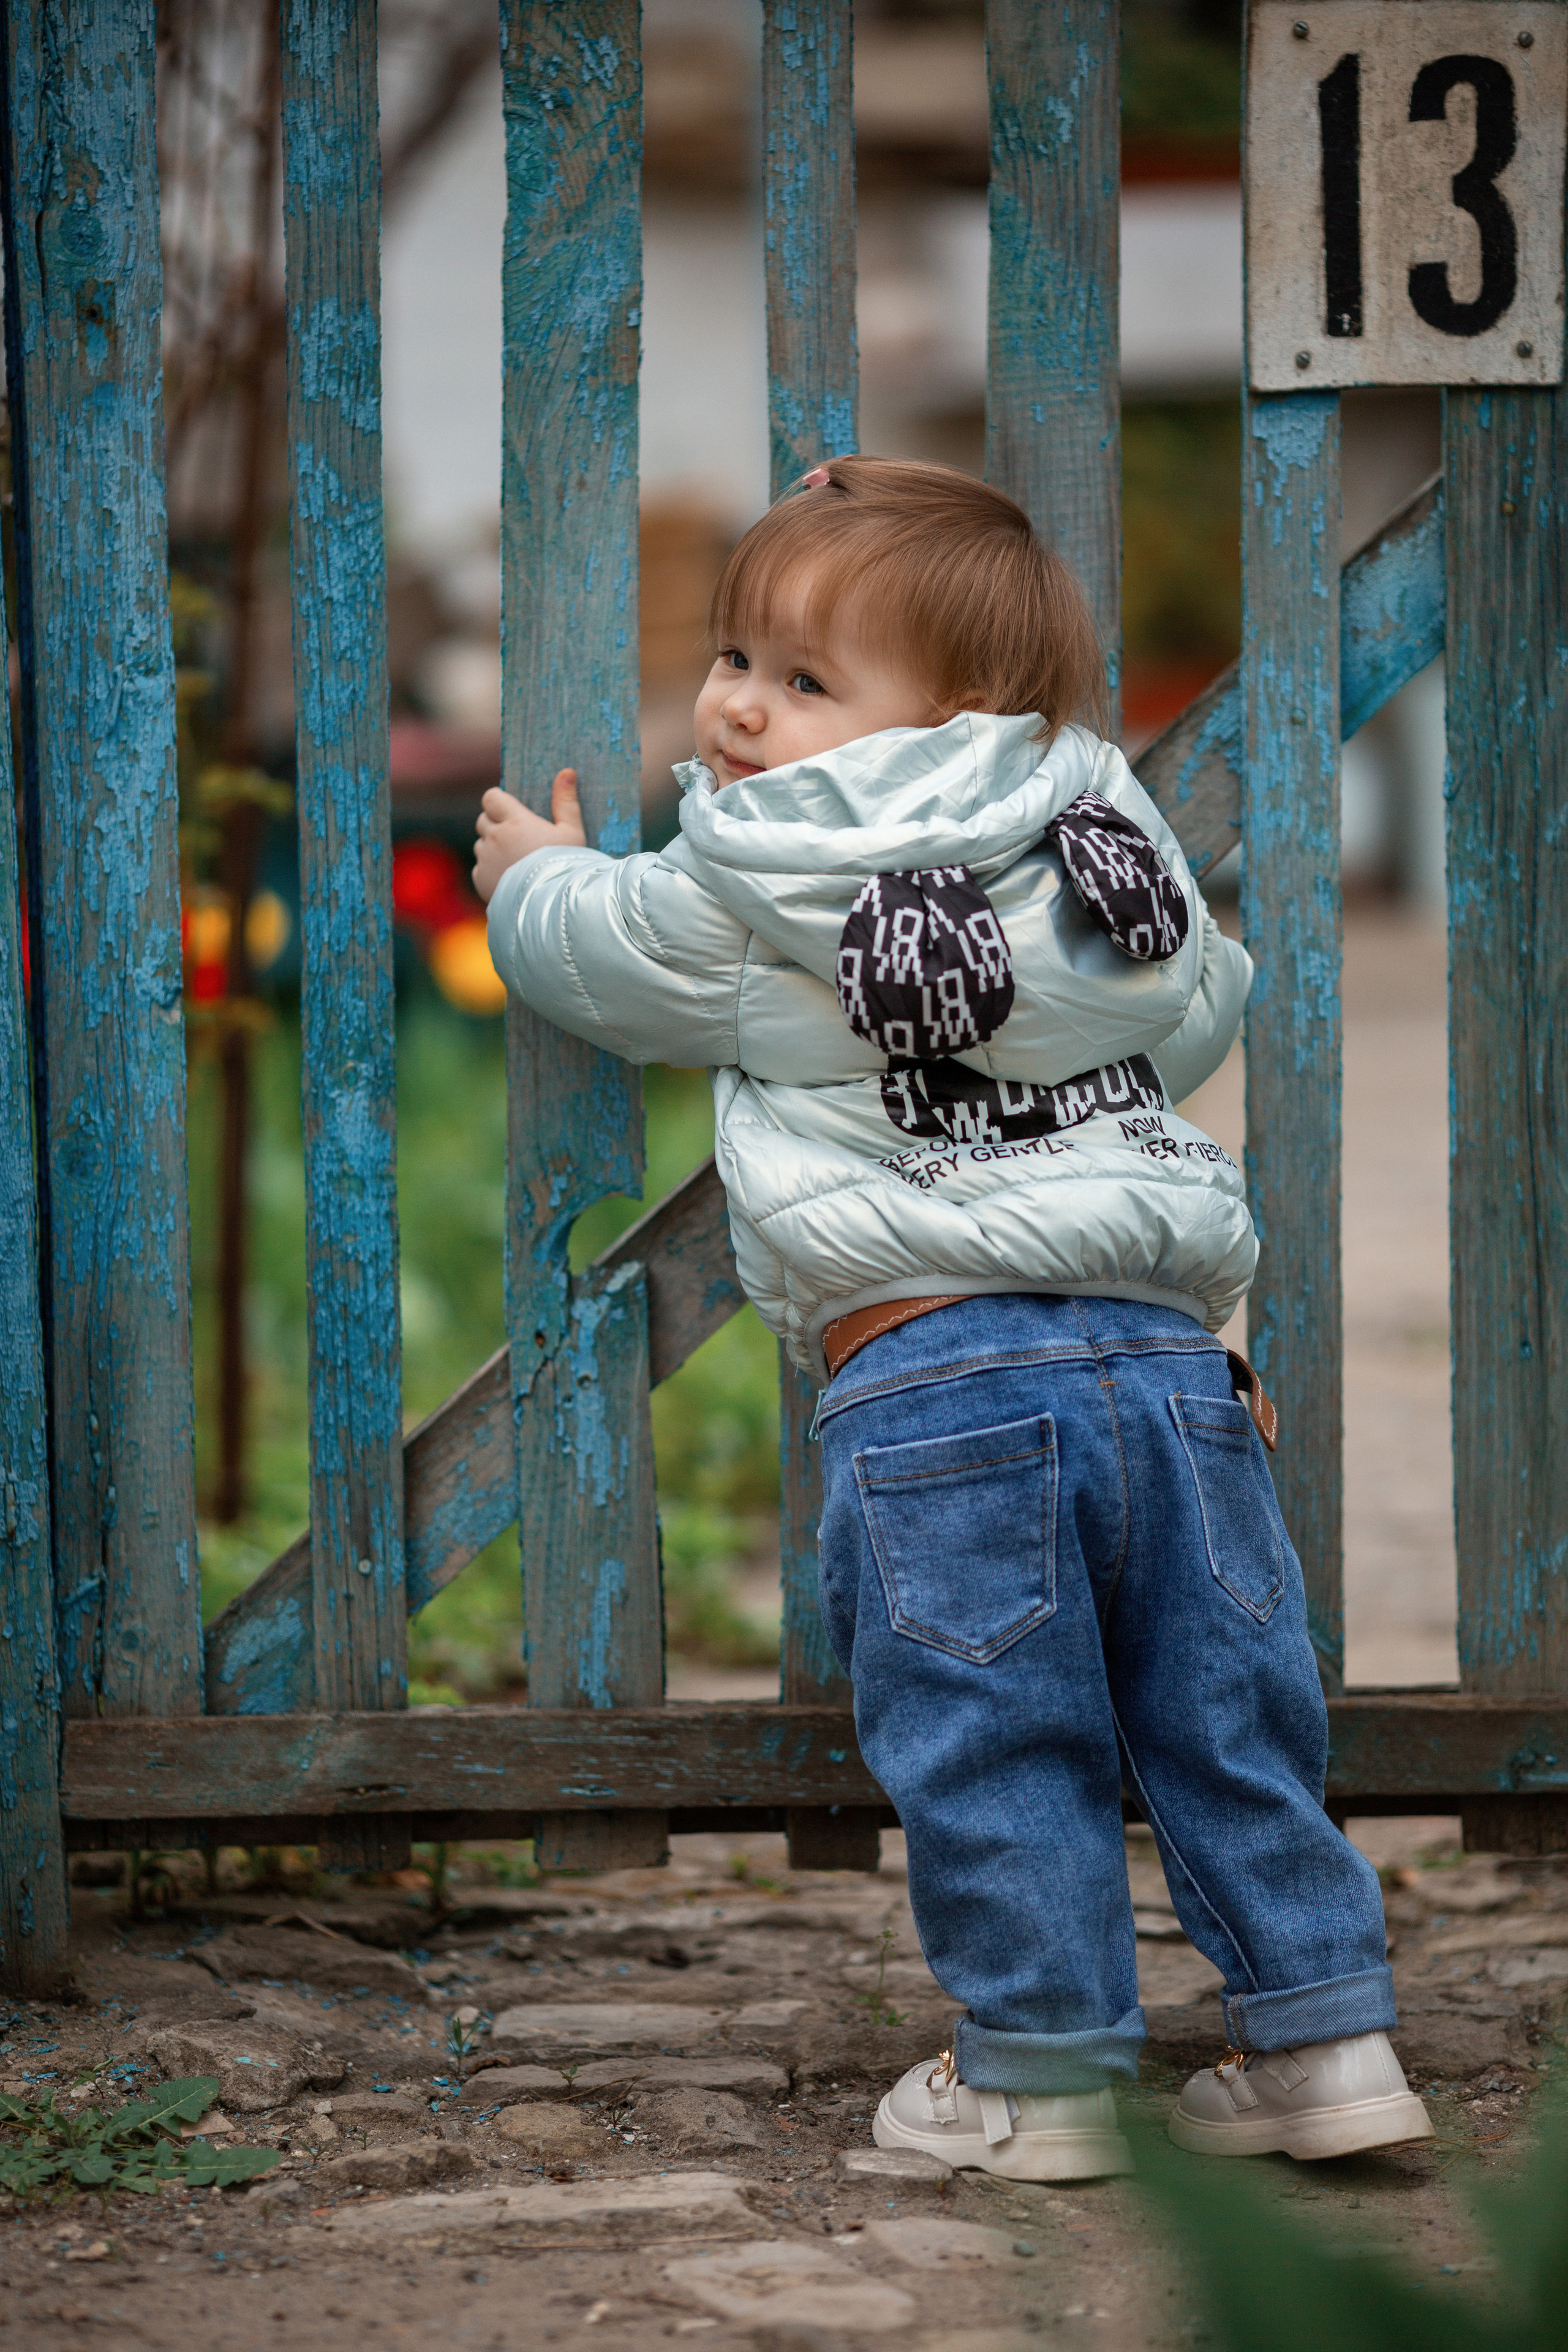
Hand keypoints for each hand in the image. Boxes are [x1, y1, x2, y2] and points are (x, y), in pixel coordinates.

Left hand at [472, 769, 586, 903]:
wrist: (552, 906)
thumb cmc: (567, 866)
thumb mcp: (573, 833)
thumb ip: (566, 802)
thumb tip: (566, 772)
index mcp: (515, 821)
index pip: (490, 797)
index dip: (498, 802)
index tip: (510, 810)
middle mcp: (494, 837)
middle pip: (483, 821)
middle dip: (495, 825)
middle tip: (517, 838)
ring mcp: (485, 860)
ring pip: (481, 845)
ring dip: (493, 849)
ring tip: (516, 862)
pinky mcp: (480, 881)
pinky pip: (480, 869)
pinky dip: (490, 871)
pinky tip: (510, 880)